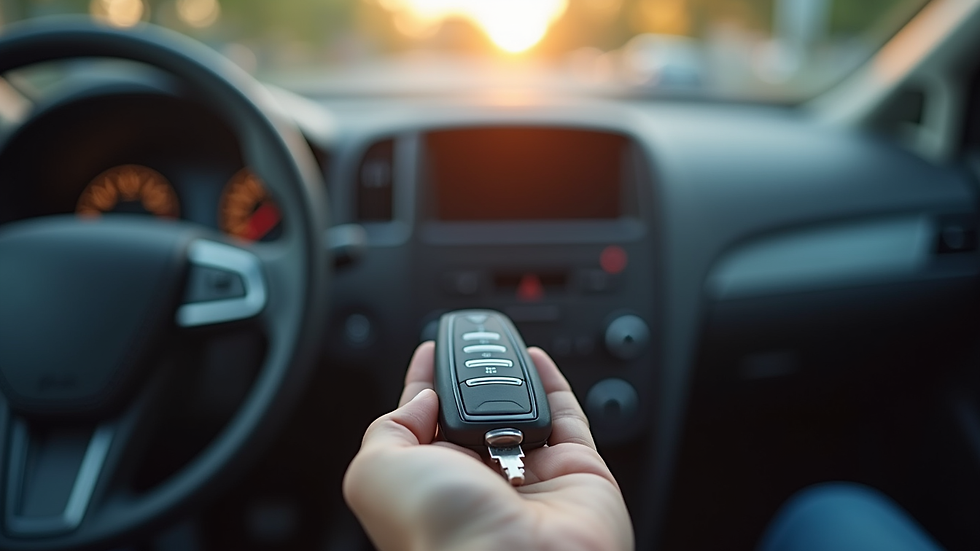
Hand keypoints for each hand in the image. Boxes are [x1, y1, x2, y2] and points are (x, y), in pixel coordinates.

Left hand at [343, 342, 633, 550]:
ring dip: (510, 376)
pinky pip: (567, 419)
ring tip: (498, 347)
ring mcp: (530, 479)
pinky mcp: (578, 474)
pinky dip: (554, 385)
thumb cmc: (442, 534)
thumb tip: (423, 399)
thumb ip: (389, 427)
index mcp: (430, 487)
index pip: (425, 424)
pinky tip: (536, 360)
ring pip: (521, 412)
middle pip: (475, 416)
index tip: (430, 351)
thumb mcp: (376, 473)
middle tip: (467, 344)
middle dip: (470, 380)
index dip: (426, 384)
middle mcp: (480, 486)